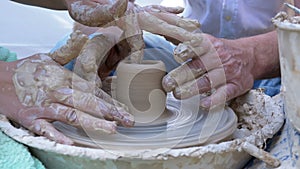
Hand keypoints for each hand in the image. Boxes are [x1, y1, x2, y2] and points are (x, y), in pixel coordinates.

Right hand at [0, 54, 133, 144]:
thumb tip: (84, 43)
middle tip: (127, 121)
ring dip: (92, 123)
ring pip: (72, 115)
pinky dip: (57, 136)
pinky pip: (46, 129)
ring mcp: (44, 107)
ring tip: (111, 129)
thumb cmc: (25, 71)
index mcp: (62, 78)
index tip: (124, 109)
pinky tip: (71, 143)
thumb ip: (68, 54)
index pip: (91, 90)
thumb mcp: (48, 58)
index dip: (109, 100)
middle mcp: (57, 92)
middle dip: (109, 112)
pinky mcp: (32, 119)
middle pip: (87, 103)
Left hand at [162, 34, 259, 109]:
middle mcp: (217, 58)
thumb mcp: (205, 42)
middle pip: (197, 67)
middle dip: (181, 75)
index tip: (177, 55)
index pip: (197, 45)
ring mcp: (227, 73)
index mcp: (209, 45)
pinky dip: (215, 100)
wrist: (249, 56)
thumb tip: (163, 34)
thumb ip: (185, 41)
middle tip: (167, 83)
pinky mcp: (236, 86)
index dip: (186, 50)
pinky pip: (225, 94)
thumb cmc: (220, 51)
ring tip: (178, 94)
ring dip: (192, 88)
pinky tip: (204, 105)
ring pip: (208, 81)